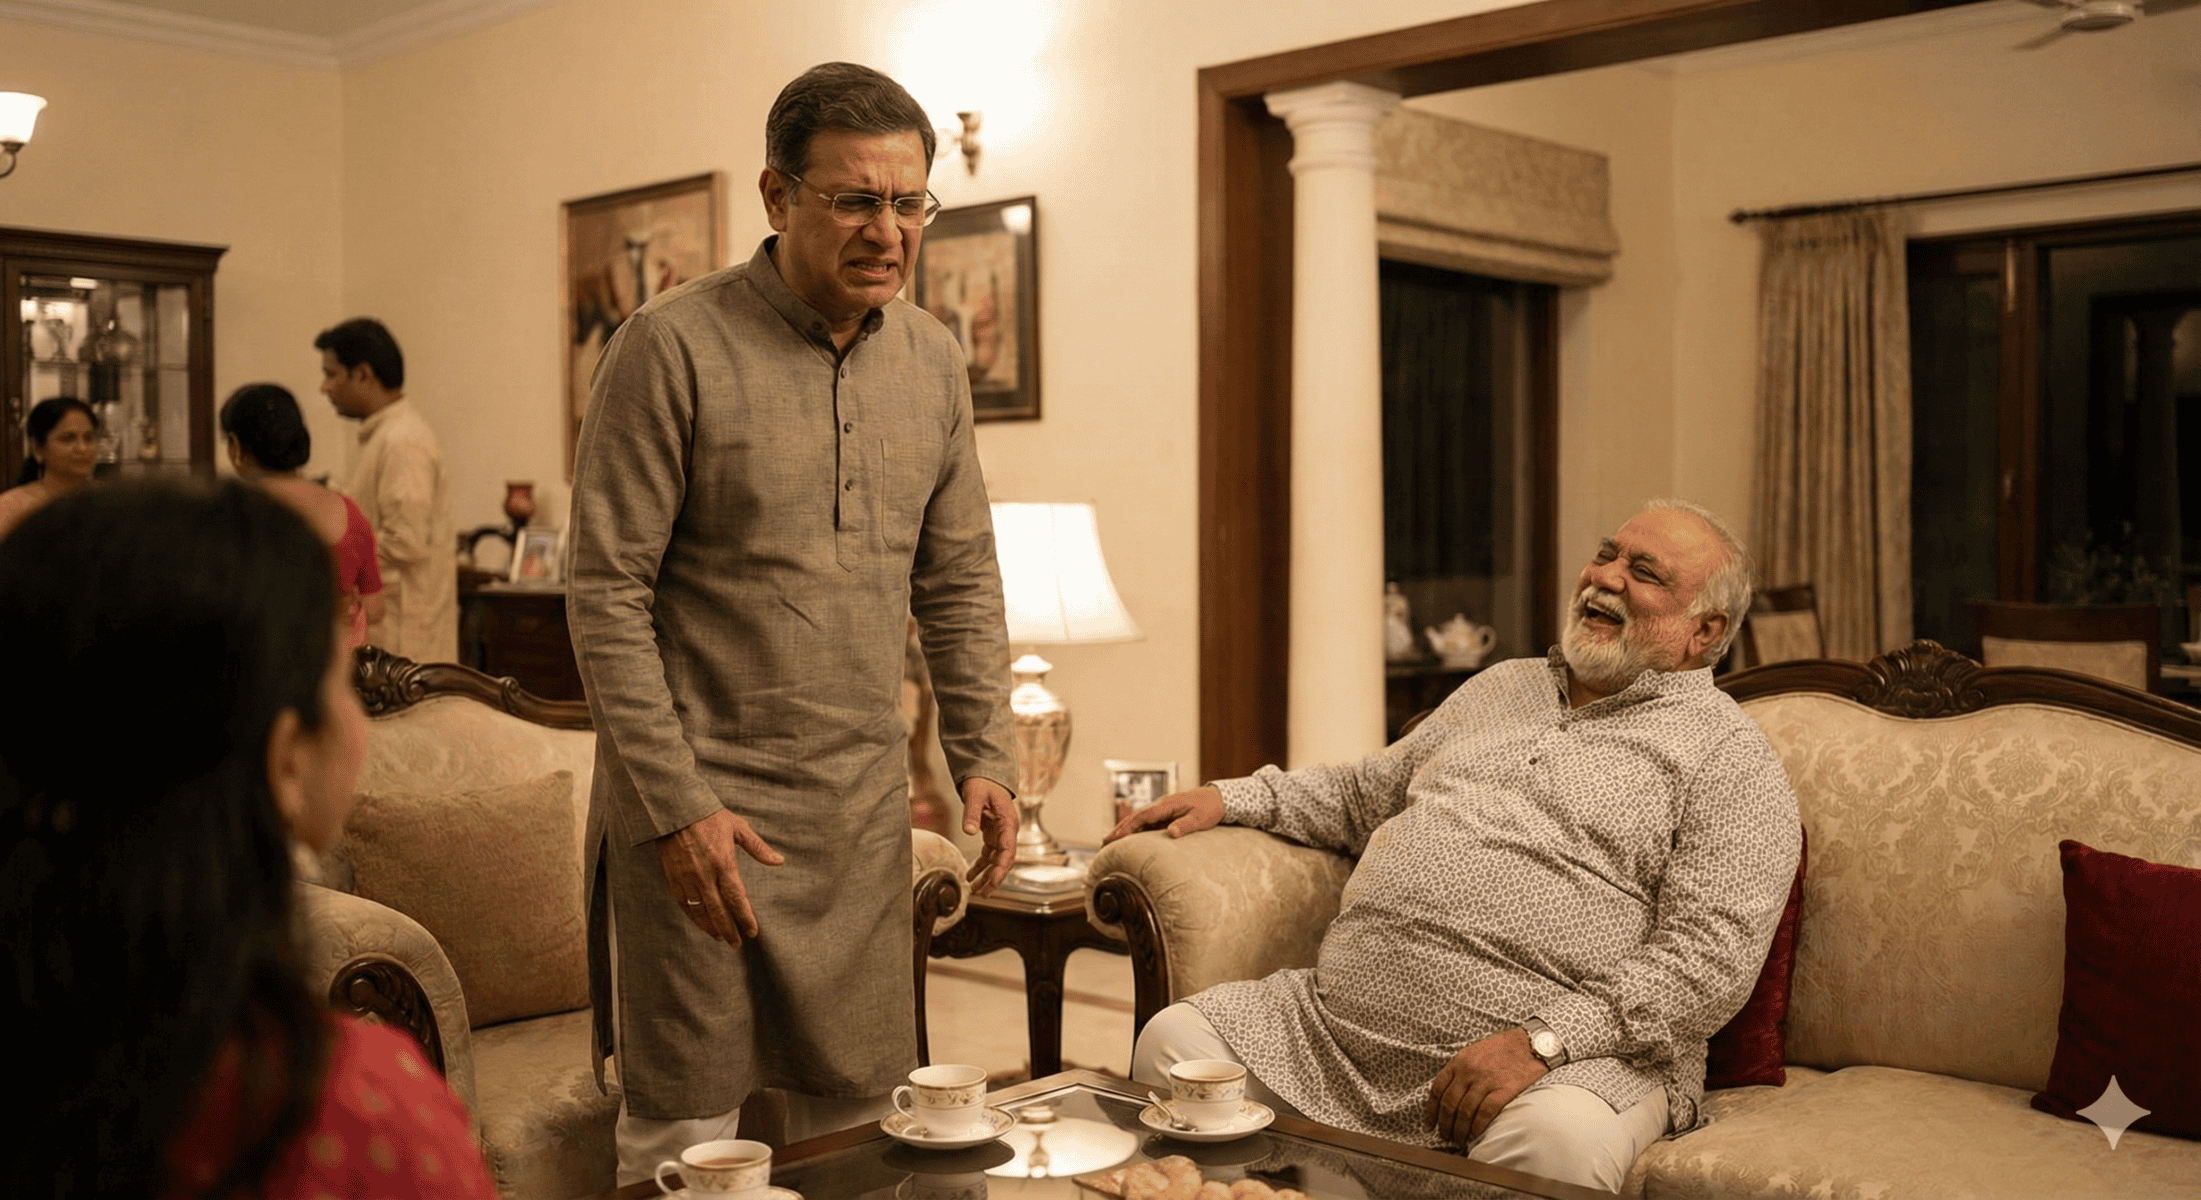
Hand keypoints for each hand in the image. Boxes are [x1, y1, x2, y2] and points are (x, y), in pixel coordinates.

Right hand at [656, 808, 784, 945]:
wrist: (676, 810)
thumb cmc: (710, 817)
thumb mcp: (738, 828)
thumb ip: (758, 848)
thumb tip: (779, 861)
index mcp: (723, 862)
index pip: (736, 898)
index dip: (745, 917)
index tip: (752, 932)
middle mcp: (705, 874)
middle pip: (718, 910)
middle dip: (729, 929)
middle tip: (736, 943)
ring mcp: (687, 878)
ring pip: (700, 911)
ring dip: (711, 927)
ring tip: (720, 937)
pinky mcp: (673, 878)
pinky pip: (684, 904)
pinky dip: (693, 917)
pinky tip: (701, 923)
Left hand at [960, 776, 1018, 895]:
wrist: (986, 775)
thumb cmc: (984, 782)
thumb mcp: (975, 794)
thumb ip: (971, 813)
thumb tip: (968, 831)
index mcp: (1008, 822)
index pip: (1008, 850)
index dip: (1001, 867)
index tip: (993, 881)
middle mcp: (1007, 831)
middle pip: (1004, 860)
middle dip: (994, 878)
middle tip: (983, 893)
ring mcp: (1001, 834)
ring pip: (996, 861)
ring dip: (987, 876)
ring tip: (976, 891)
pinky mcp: (992, 835)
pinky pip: (988, 855)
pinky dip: (980, 866)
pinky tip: (970, 876)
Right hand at [1103, 785, 1224, 842]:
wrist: (1218, 798)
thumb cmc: (1210, 808)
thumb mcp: (1200, 819)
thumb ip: (1185, 825)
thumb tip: (1171, 833)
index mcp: (1167, 805)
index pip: (1143, 816)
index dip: (1129, 827)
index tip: (1117, 837)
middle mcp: (1161, 806)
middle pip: (1136, 818)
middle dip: (1120, 829)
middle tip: (1104, 842)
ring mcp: (1162, 811)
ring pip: (1139, 821)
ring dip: (1124, 830)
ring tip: (1109, 842)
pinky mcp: (1165, 815)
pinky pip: (1146, 824)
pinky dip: (1134, 831)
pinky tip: (1126, 839)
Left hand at [1423, 1027, 1547, 1146]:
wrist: (1530, 1043)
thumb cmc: (1502, 1048)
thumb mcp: (1474, 1052)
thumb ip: (1460, 1070)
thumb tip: (1449, 1094)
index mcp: (1459, 1061)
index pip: (1437, 1089)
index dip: (1431, 1110)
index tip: (1429, 1124)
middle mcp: (1469, 1071)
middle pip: (1449, 1104)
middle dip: (1445, 1124)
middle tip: (1445, 1136)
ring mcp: (1486, 1081)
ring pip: (1465, 1112)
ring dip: (1460, 1130)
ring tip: (1459, 1140)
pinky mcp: (1503, 1090)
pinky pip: (1485, 1113)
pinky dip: (1478, 1127)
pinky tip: (1476, 1135)